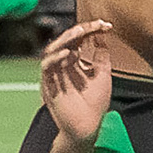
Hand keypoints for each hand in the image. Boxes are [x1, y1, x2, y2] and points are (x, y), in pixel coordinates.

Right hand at [41, 20, 112, 144]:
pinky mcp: (48, 84)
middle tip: (95, 25)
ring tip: (81, 32)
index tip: (106, 25)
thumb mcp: (103, 74)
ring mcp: (55, 74)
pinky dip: (56, 58)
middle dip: (80, 30)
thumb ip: (101, 56)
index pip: (79, 40)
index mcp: (74, 63)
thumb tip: (102, 36)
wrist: (87, 126)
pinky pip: (46, 67)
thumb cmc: (94, 105)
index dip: (90, 30)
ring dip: (67, 39)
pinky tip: (69, 53)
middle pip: (65, 41)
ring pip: (53, 49)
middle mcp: (62, 66)